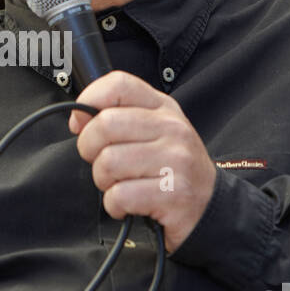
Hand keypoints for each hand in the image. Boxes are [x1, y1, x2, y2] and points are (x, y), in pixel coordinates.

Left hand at [69, 71, 215, 252]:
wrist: (210, 205)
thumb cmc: (172, 168)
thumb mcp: (154, 132)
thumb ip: (120, 118)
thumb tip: (79, 118)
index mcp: (163, 108)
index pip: (119, 85)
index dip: (88, 100)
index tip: (81, 123)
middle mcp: (172, 129)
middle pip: (104, 125)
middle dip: (90, 150)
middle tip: (103, 163)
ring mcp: (176, 160)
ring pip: (108, 162)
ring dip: (104, 182)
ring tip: (121, 185)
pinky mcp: (174, 194)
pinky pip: (119, 195)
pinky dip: (114, 205)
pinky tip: (129, 205)